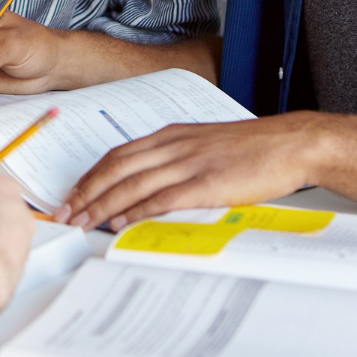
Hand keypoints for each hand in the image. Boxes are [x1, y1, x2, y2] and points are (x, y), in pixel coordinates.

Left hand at [54, 113, 325, 230]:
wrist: (291, 143)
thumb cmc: (252, 148)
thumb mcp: (204, 144)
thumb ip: (175, 159)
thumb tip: (148, 185)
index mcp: (171, 135)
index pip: (117, 154)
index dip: (91, 175)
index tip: (73, 193)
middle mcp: (174, 145)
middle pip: (116, 168)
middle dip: (86, 191)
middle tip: (65, 212)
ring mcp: (189, 163)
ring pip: (132, 183)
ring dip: (102, 204)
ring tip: (82, 221)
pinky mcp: (207, 182)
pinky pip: (163, 197)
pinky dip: (137, 209)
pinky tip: (122, 220)